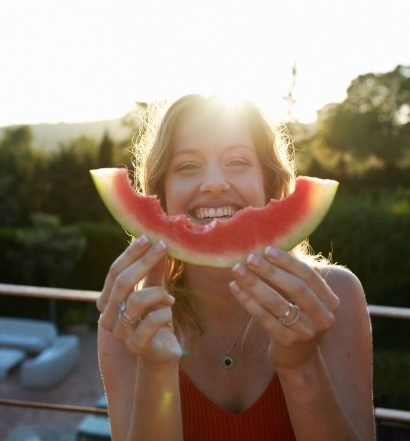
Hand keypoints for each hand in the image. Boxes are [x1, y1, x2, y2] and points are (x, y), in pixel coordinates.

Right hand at [98, 236, 181, 366]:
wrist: (162, 352)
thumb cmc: (155, 318)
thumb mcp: (154, 290)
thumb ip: (153, 271)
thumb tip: (157, 243)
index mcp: (108, 301)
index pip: (114, 272)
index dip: (130, 254)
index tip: (147, 238)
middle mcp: (109, 317)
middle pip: (122, 283)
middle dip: (144, 262)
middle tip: (162, 247)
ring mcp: (120, 333)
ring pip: (136, 301)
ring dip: (158, 293)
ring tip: (169, 297)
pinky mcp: (136, 346)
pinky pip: (151, 321)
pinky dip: (165, 311)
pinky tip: (169, 310)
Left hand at [230, 247, 339, 372]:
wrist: (297, 356)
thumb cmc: (296, 315)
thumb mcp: (302, 297)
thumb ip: (292, 275)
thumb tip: (268, 248)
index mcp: (330, 300)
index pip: (309, 275)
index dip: (288, 262)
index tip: (267, 250)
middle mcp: (323, 317)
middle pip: (295, 289)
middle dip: (270, 271)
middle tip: (250, 258)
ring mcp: (306, 332)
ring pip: (277, 304)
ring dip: (255, 284)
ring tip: (237, 270)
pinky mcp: (287, 342)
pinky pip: (264, 318)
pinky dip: (248, 301)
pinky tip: (234, 287)